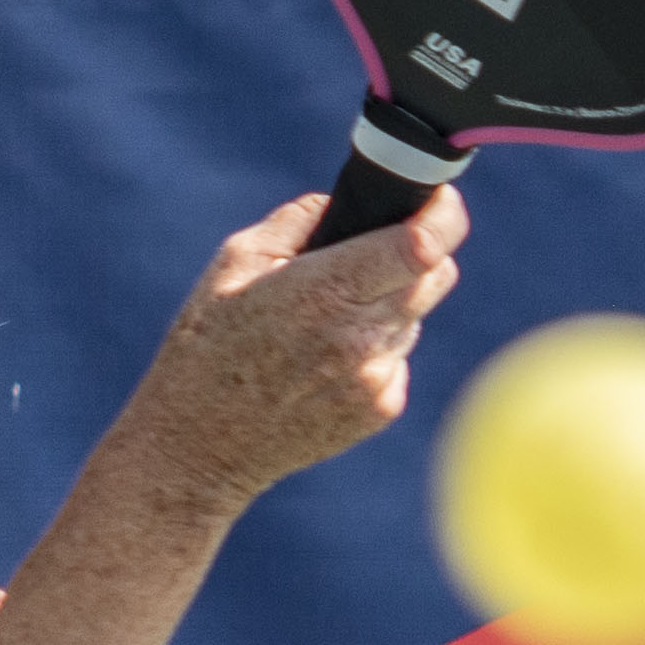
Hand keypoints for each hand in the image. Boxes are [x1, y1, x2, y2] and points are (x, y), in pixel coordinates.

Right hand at [103, 185, 467, 517]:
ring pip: (415, 315)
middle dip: (420, 252)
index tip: (439, 198)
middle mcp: (361, 337)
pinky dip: (376, 347)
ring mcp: (375, 378)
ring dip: (389, 303)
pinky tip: (326, 361)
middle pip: (437, 274)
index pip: (422, 246)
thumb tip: (349, 202)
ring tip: (328, 319)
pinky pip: (399, 356)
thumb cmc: (208, 344)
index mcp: (325, 291)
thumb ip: (300, 220)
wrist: (201, 446)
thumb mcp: (235, 262)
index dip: (443, 214)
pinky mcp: (381, 408)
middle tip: (380, 250)